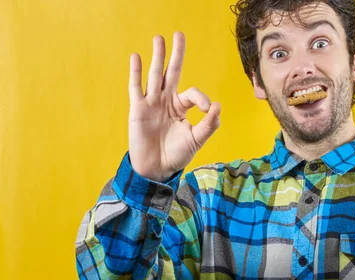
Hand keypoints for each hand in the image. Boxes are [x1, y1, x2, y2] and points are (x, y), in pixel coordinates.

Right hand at [128, 32, 220, 181]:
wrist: (156, 168)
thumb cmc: (176, 155)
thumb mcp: (197, 140)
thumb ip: (209, 124)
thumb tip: (218, 106)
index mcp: (181, 107)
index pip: (193, 93)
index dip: (202, 99)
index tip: (207, 111)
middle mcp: (167, 101)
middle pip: (172, 73)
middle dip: (176, 54)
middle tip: (179, 34)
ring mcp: (152, 103)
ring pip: (155, 75)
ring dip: (158, 57)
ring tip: (159, 38)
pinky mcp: (138, 109)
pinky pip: (136, 88)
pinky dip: (136, 73)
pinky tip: (137, 57)